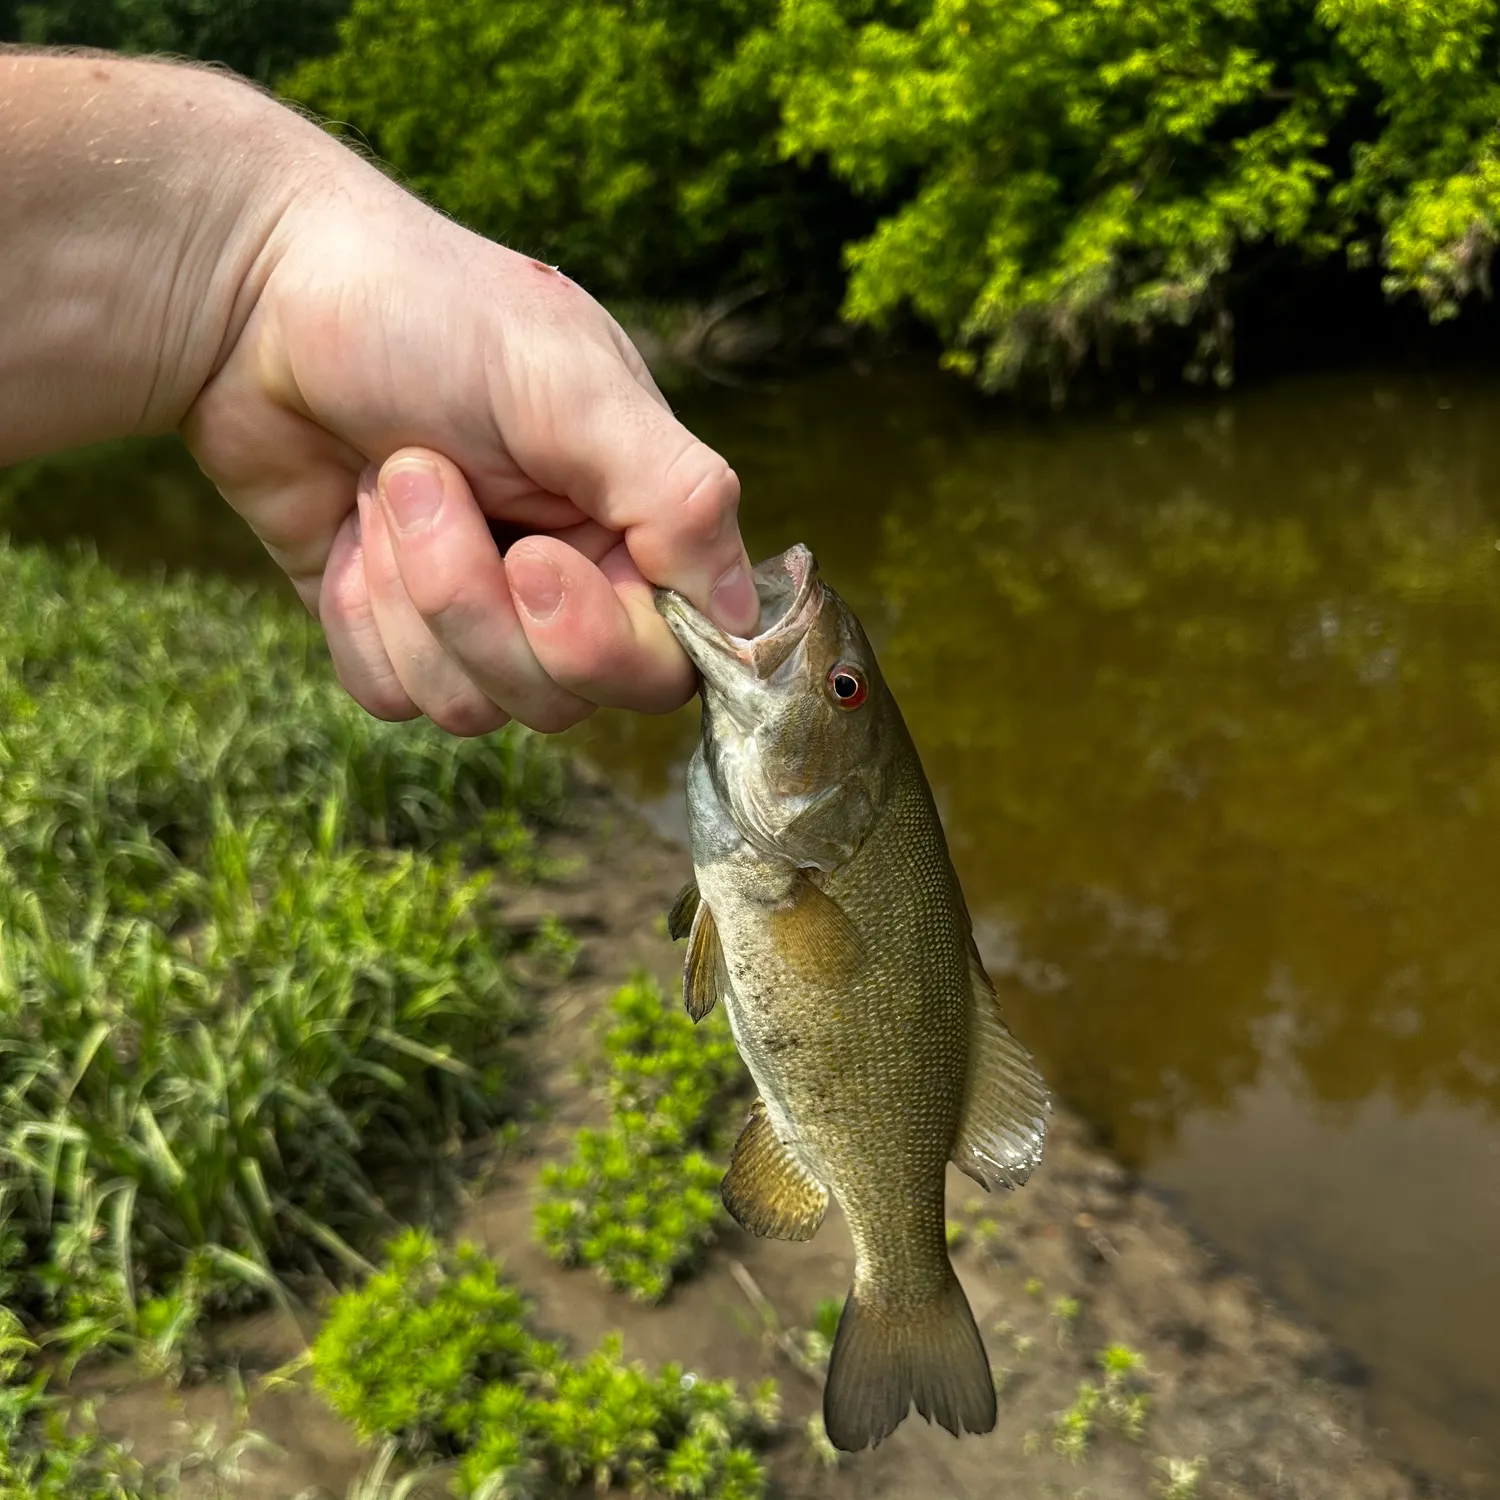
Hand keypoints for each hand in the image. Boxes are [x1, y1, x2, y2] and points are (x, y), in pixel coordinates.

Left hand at [184, 157, 756, 735]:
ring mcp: (476, 617)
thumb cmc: (425, 310)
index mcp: (633, 526)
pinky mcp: (392, 636)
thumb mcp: (571, 383)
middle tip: (423, 475)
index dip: (597, 642)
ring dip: (409, 590)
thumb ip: (675, 494)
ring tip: (386, 479)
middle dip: (475, 601)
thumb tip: (748, 617)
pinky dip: (358, 615)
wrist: (255, 295)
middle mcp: (568, 585)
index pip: (665, 661)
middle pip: (560, 698)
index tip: (532, 560)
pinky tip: (345, 526)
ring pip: (472, 707)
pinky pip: (393, 697)